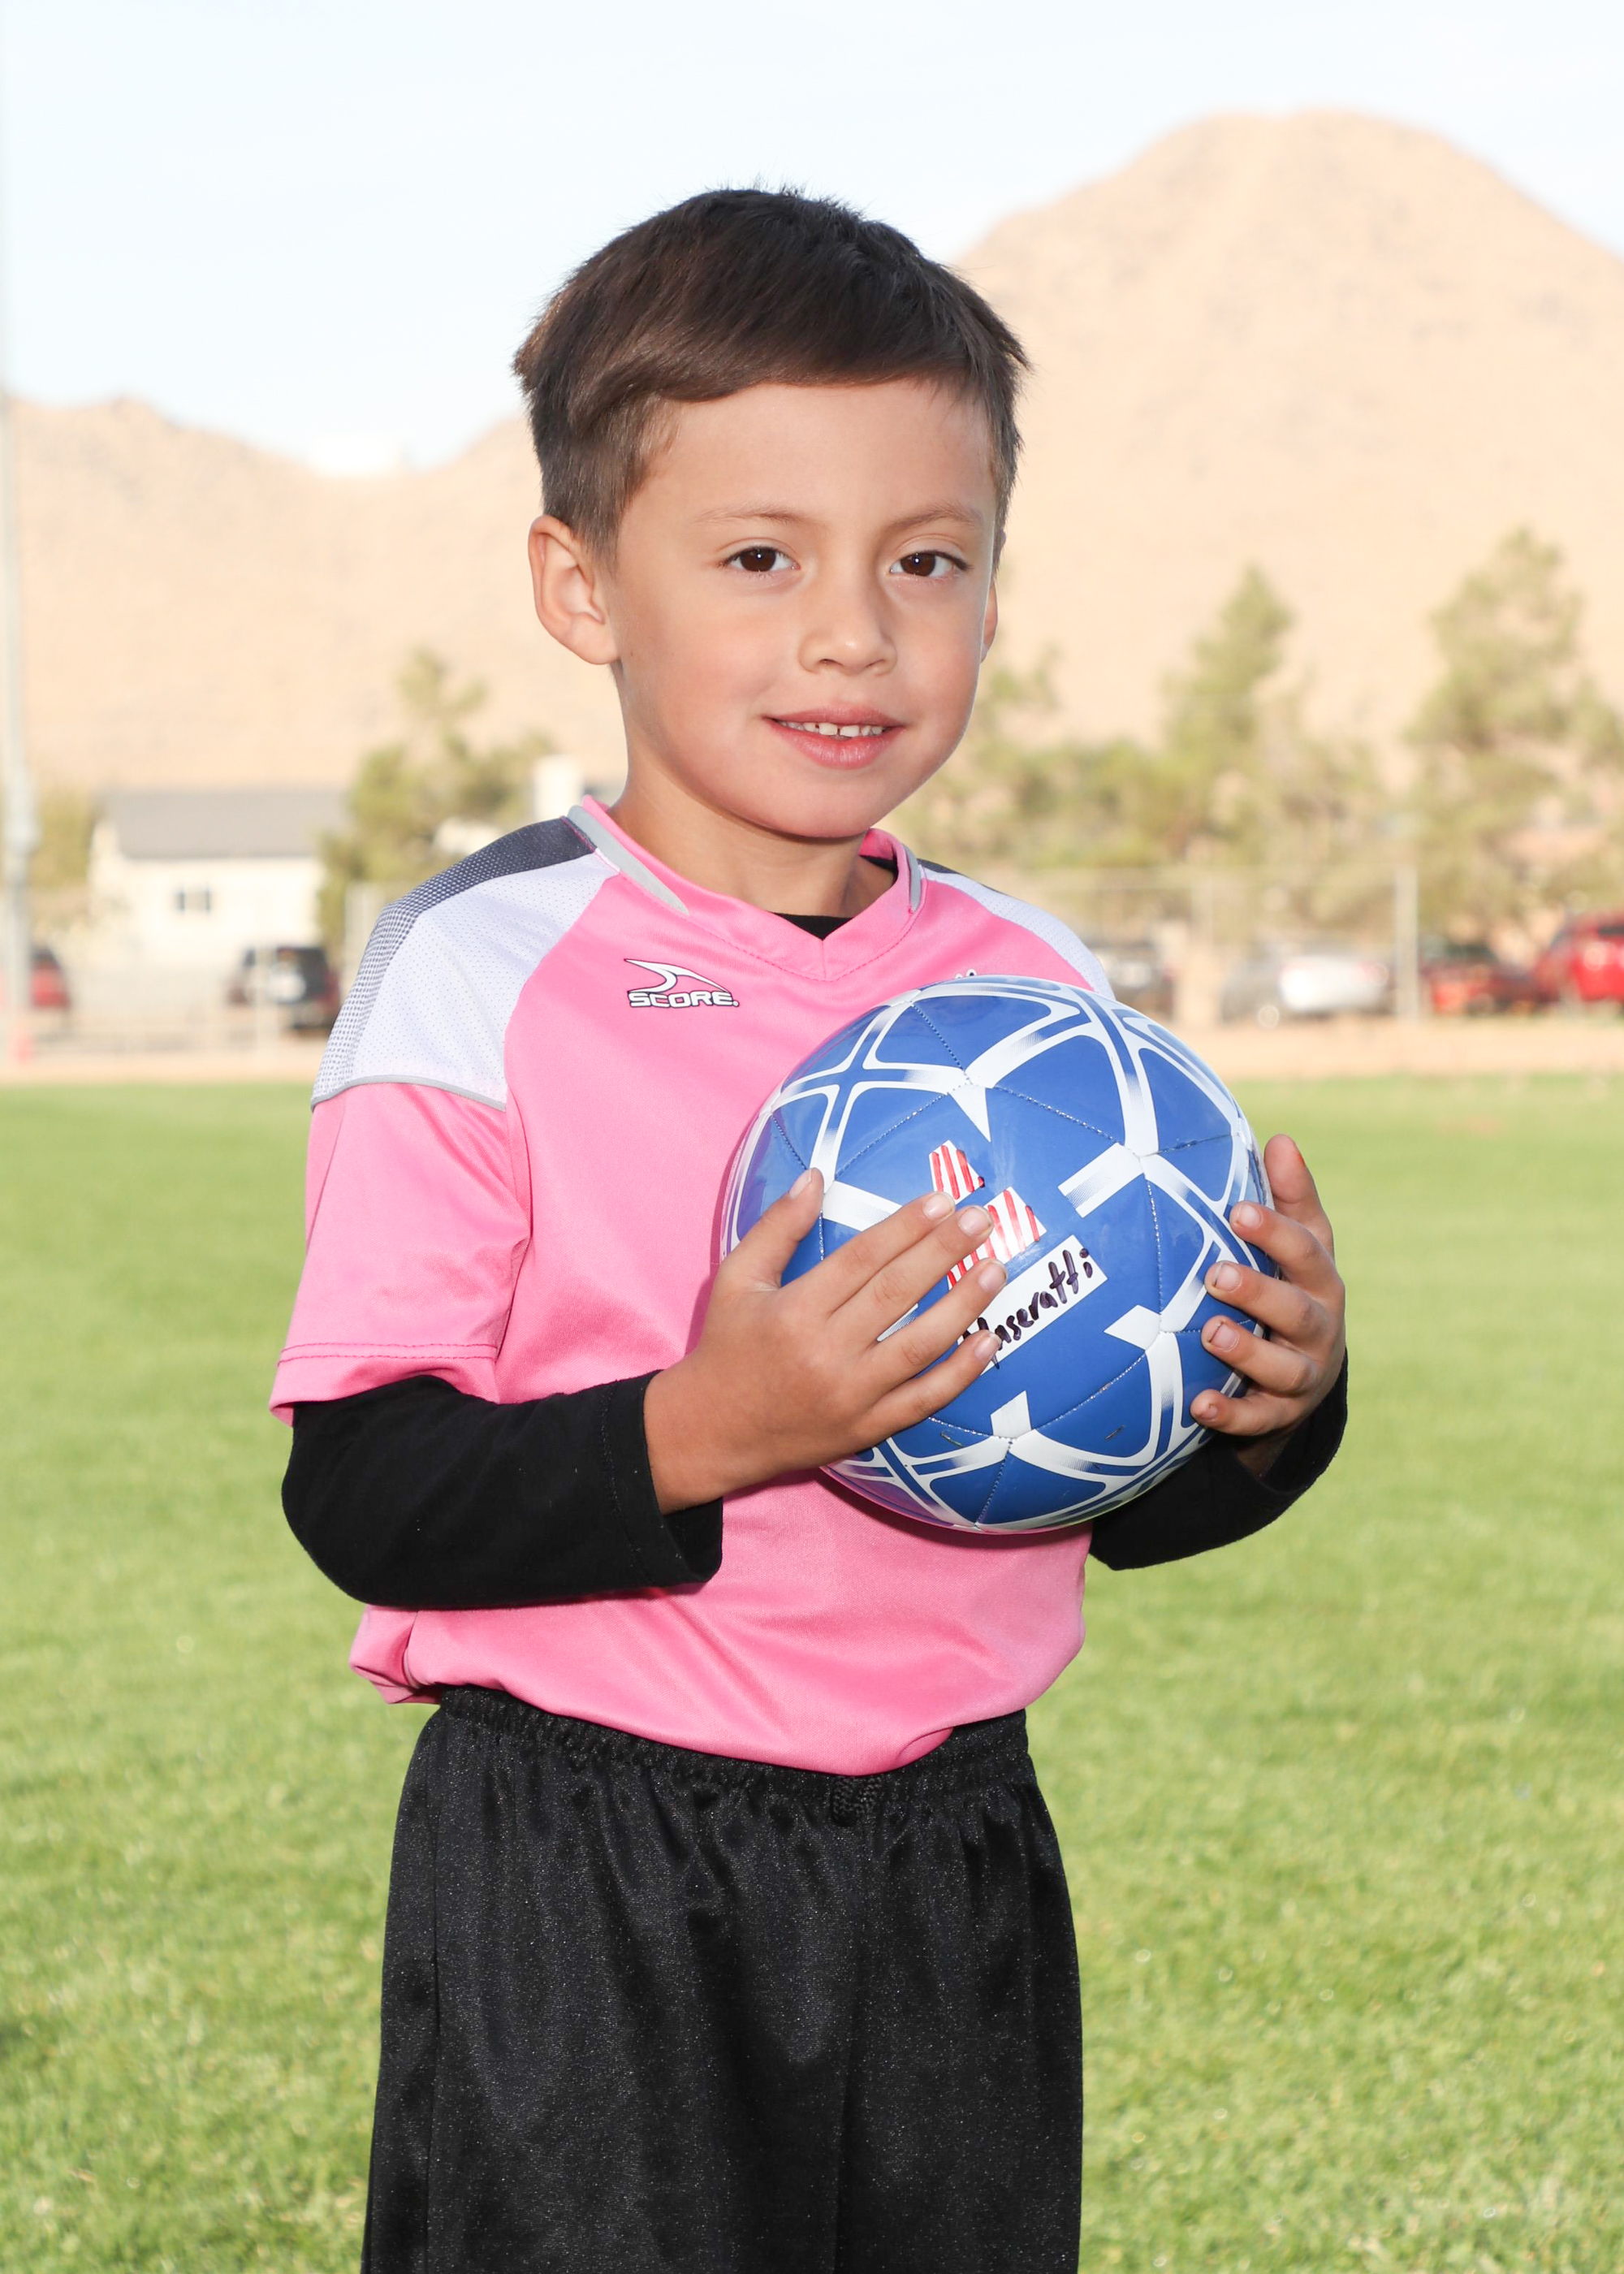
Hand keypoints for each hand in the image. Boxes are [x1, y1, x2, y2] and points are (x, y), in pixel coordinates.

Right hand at [644, 1172, 1003, 1509]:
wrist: (712, 1432)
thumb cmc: (727, 1347)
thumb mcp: (737, 1279)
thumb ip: (777, 1227)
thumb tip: (815, 1176)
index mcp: (794, 1310)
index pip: (862, 1258)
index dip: (906, 1227)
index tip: (942, 1201)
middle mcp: (825, 1351)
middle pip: (896, 1293)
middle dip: (945, 1252)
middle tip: (982, 1220)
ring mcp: (850, 1394)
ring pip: (919, 1344)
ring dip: (964, 1305)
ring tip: (995, 1269)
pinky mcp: (867, 1428)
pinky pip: (923, 1400)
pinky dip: (960, 1373)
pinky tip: (989, 1341)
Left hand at [1192, 1134, 1345, 1479]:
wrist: (1299, 1376)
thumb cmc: (1287, 1289)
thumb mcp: (1296, 1247)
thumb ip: (1289, 1198)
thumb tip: (1280, 1139)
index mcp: (1319, 1277)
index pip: (1306, 1248)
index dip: (1275, 1230)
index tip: (1236, 1210)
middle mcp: (1319, 1326)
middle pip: (1297, 1309)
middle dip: (1259, 1292)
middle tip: (1216, 1274)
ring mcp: (1303, 1374)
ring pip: (1282, 1368)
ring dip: (1246, 1353)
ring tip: (1210, 1333)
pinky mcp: (1281, 1414)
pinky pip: (1259, 1419)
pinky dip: (1231, 1414)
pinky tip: (1199, 1405)